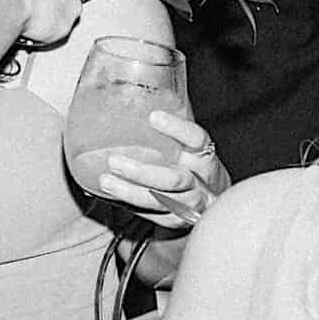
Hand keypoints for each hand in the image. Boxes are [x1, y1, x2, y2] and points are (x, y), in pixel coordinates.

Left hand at [89, 109, 227, 229]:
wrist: (212, 200)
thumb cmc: (194, 166)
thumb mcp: (189, 146)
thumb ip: (169, 131)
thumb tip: (128, 98)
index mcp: (205, 158)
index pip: (197, 140)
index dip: (178, 129)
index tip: (153, 116)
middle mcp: (202, 183)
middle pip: (175, 180)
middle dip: (142, 172)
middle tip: (114, 161)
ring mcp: (191, 206)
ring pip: (161, 202)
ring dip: (131, 192)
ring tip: (106, 181)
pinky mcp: (177, 221)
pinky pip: (152, 216)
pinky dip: (130, 205)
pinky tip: (111, 196)